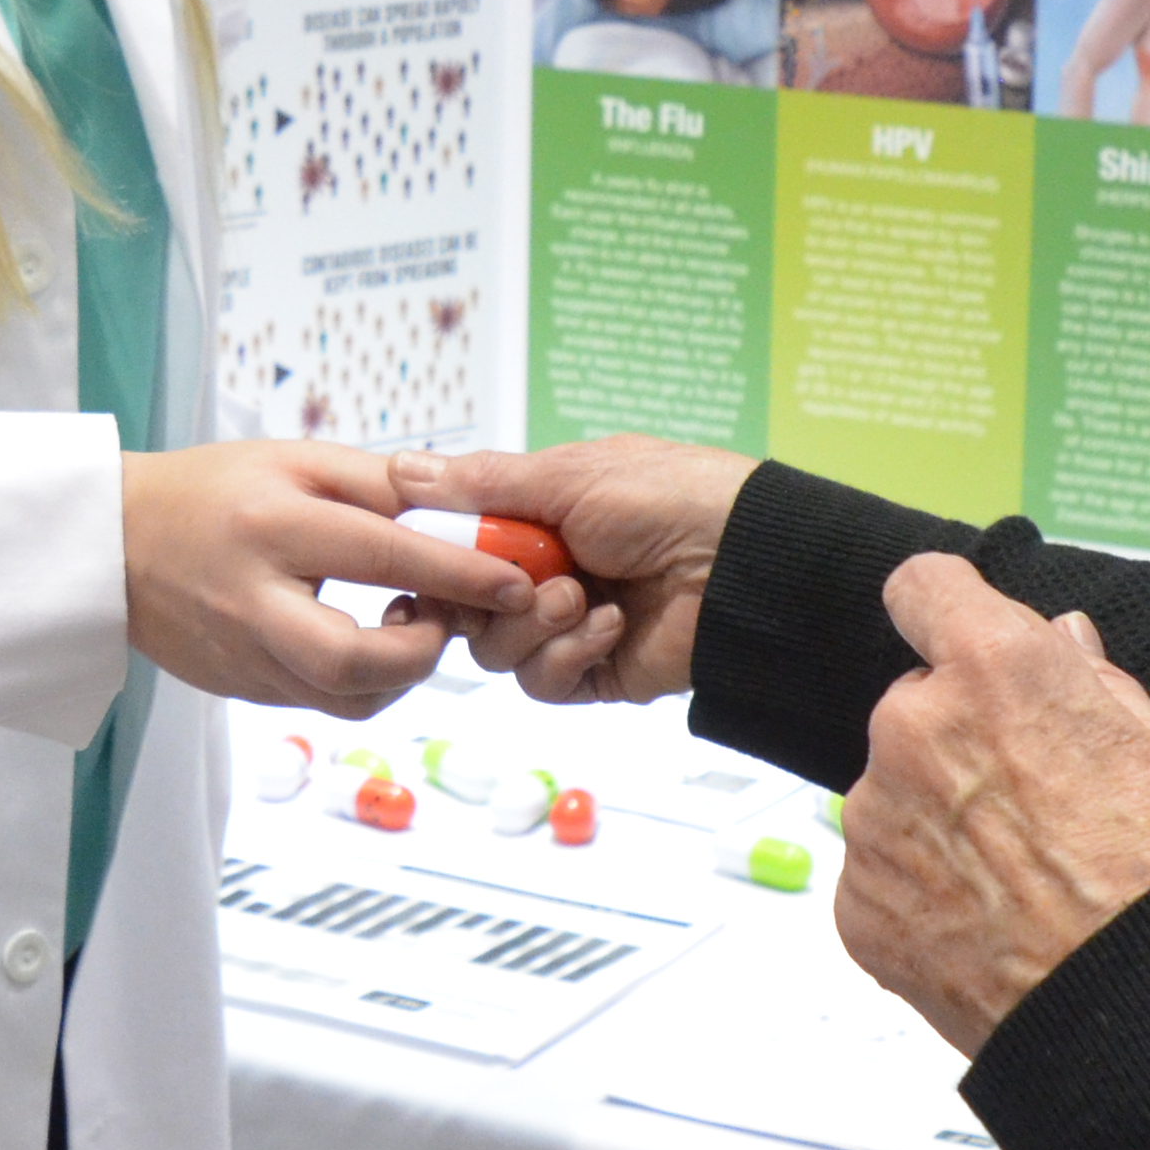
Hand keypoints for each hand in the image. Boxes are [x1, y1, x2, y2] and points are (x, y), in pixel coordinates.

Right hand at [122, 441, 528, 716]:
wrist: (112, 543)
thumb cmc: (209, 489)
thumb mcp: (292, 458)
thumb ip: (376, 482)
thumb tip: (459, 503)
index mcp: (273, 529)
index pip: (383, 556)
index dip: (459, 573)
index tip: (516, 579)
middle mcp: (255, 602)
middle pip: (353, 660)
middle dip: (421, 652)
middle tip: (447, 620)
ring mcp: (244, 657)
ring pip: (343, 698)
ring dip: (397, 673)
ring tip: (407, 624)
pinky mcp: (241, 689)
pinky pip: (319, 702)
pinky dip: (362, 681)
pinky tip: (369, 641)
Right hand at [386, 434, 744, 703]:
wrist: (748, 563)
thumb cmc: (668, 498)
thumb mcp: (569, 475)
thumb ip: (483, 484)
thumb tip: (401, 468)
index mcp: (541, 515)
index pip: (460, 541)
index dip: (437, 553)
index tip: (419, 557)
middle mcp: (548, 570)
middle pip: (465, 603)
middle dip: (481, 593)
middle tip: (512, 578)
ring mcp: (570, 624)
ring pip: (495, 649)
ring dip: (531, 623)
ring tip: (579, 596)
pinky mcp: (595, 672)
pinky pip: (543, 681)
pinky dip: (567, 654)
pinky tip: (609, 624)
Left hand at [837, 557, 1149, 1055]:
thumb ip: (1093, 685)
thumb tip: (1060, 640)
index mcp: (994, 670)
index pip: (925, 588)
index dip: (949, 611)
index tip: (964, 637)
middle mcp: (915, 730)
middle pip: (915, 706)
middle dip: (960, 739)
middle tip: (1034, 807)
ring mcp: (877, 822)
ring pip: (895, 795)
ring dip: (939, 822)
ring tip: (1021, 885)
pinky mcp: (859, 905)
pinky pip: (882, 876)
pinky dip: (922, 896)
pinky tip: (991, 930)